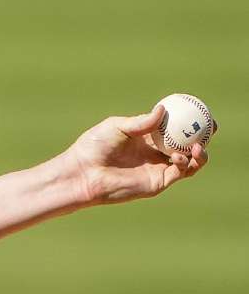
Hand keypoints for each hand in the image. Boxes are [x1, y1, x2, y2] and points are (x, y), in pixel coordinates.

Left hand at [62, 105, 209, 204]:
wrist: (83, 173)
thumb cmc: (93, 147)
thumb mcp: (117, 127)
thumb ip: (141, 122)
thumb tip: (162, 110)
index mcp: (147, 137)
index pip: (175, 127)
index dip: (192, 120)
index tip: (203, 112)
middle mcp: (156, 152)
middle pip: (188, 143)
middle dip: (203, 136)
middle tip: (211, 128)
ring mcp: (158, 167)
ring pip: (190, 161)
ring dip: (199, 153)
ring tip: (197, 146)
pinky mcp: (157, 182)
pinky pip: (180, 173)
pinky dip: (187, 164)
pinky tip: (181, 155)